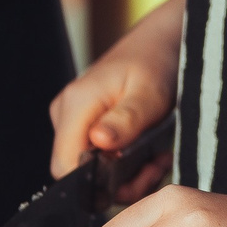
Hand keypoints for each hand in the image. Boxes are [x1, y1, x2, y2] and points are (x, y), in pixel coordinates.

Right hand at [47, 44, 175, 193]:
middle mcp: (66, 114)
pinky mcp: (87, 124)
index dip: (96, 183)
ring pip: (90, 168)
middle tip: (155, 169)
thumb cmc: (156, 63)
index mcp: (76, 105)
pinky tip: (149, 154)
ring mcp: (74, 120)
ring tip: (157, 160)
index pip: (65, 166)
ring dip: (127, 175)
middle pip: (77, 171)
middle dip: (118, 182)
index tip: (136, 176)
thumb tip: (99, 142)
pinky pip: (98, 157)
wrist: (161, 42)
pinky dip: (125, 164)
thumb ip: (125, 120)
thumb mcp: (149, 94)